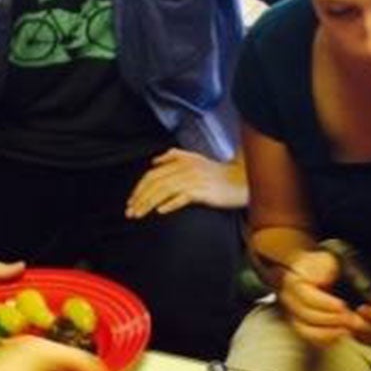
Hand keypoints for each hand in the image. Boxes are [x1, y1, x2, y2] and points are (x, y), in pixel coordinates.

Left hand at [125, 149, 245, 218]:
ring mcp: (194, 179)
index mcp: (181, 161)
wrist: (241, 180)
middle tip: (130, 211)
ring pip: (164, 190)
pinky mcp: (203, 191)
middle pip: (155, 182)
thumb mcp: (195, 159)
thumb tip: (154, 161)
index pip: (153, 174)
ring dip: (148, 203)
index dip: (139, 188)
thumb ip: (174, 156)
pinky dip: (169, 204)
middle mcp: (185, 168)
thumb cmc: (217, 174)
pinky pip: (182, 197)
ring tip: (139, 214)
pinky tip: (160, 211)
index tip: (131, 201)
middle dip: (139, 197)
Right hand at [276, 246, 360, 345]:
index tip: (343, 305)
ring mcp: (292, 313)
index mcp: (294, 281)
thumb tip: (329, 283)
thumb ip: (329, 271)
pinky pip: (310, 337)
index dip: (325, 303)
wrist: (312, 270)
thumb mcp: (328, 261)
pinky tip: (341, 332)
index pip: (306, 297)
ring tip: (348, 327)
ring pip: (306, 330)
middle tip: (351, 318)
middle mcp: (288, 299)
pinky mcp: (299, 324)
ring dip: (329, 331)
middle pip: (307, 315)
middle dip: (332, 319)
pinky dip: (326, 338)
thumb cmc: (322, 265)